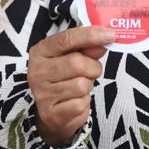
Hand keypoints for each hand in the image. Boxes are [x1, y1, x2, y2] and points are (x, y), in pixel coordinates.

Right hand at [27, 26, 113, 146]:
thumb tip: (103, 40)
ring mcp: (43, 94)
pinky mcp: (53, 113)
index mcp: (40, 52)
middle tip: (92, 70)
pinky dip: (85, 102)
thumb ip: (86, 48)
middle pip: (77, 63)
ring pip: (81, 85)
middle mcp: (37, 72)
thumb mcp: (70, 57)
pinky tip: (76, 100)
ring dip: (88, 85)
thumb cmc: (62, 78)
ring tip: (80, 86)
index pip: (65, 39)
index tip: (110, 35)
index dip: (89, 35)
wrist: (51, 111)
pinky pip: (81, 104)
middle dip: (92, 67)